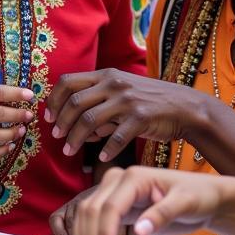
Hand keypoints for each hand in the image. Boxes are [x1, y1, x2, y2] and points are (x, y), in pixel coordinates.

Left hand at [44, 70, 208, 161]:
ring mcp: (127, 100)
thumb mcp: (122, 93)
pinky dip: (106, 150)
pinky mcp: (140, 117)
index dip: (54, 100)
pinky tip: (102, 159)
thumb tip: (76, 127)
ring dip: (75, 139)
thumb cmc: (149, 102)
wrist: (185, 107)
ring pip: (89, 121)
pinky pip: (115, 137)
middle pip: (74, 102)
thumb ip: (98, 105)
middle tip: (57, 137)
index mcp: (106, 75)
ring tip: (69, 151)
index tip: (49, 118)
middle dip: (61, 122)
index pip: (68, 81)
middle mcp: (114, 84)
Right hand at [73, 166, 226, 234]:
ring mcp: (116, 192)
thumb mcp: (186, 203)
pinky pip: (97, 220)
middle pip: (92, 209)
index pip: (110, 206)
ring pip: (88, 213)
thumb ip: (162, 214)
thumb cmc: (198, 195)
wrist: (204, 196)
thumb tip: (140, 231)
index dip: (103, 233)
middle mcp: (119, 181)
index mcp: (134, 177)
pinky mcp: (119, 205)